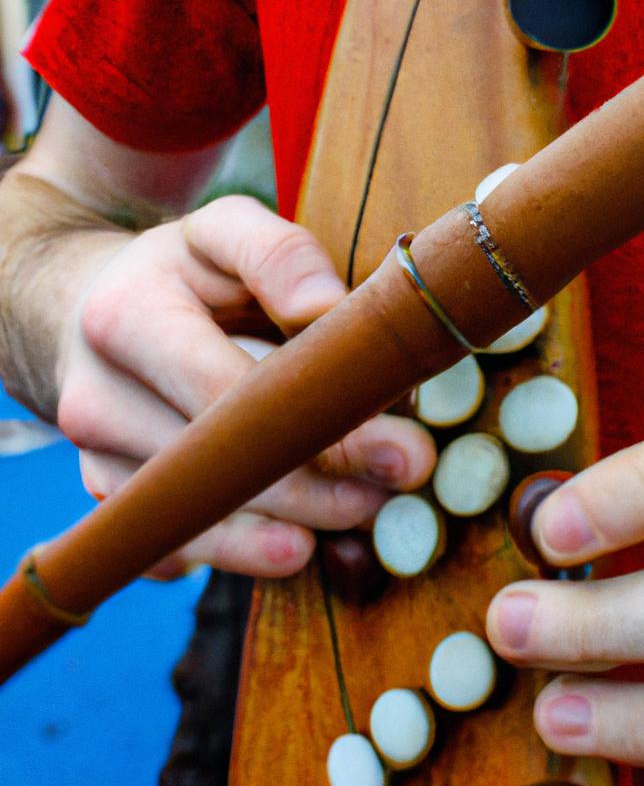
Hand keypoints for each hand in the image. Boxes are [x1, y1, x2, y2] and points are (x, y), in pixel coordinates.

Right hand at [57, 195, 434, 577]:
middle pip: (223, 471)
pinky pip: (173, 553)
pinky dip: (240, 554)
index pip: (233, 395)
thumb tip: (330, 311)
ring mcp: (97, 461)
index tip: (405, 449)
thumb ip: (280, 254)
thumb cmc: (184, 274)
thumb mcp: (226, 230)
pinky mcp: (111, 503)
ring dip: (294, 530)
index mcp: (126, 319)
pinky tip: (299, 541)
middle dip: (325, 491)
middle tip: (402, 487)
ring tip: (366, 514)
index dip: (325, 432)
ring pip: (201, 524)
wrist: (95, 311)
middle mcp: (95, 400)